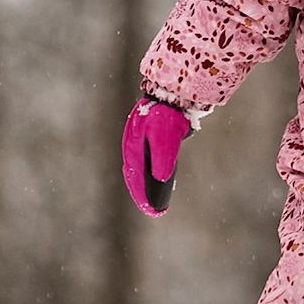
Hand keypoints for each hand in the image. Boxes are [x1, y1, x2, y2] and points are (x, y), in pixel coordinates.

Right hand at [122, 97, 191, 216]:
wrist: (171, 93)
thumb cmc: (167, 116)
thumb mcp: (165, 139)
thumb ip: (163, 159)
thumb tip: (161, 179)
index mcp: (133, 147)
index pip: (135, 177)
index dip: (141, 194)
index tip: (150, 210)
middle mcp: (133, 145)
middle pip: (136, 174)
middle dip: (142, 192)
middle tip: (153, 209)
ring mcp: (140, 140)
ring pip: (141, 167)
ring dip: (146, 182)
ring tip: (156, 198)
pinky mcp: (150, 136)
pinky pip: (149, 159)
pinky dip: (151, 171)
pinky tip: (160, 178)